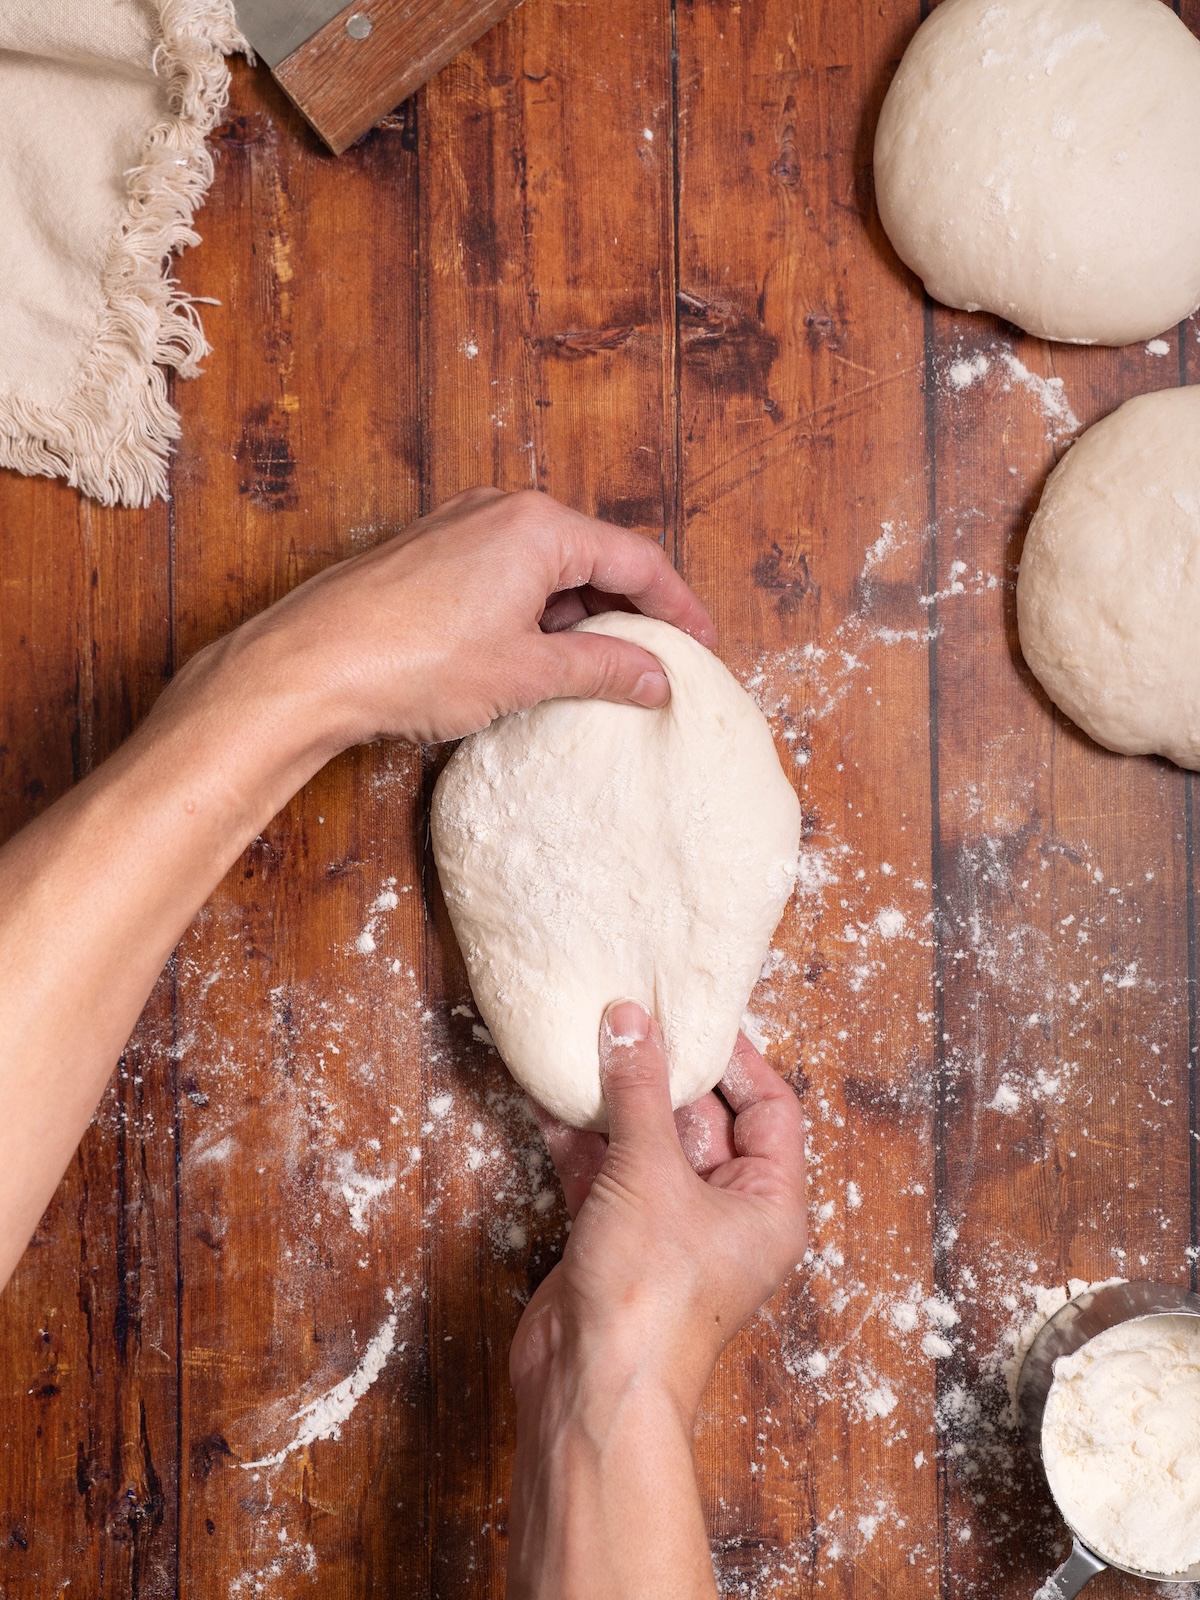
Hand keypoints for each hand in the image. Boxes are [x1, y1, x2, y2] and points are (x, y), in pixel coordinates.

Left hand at [173, 487, 715, 753]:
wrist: (308, 666)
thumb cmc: (413, 662)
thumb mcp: (527, 673)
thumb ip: (603, 670)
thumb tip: (655, 678)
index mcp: (539, 526)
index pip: (636, 559)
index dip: (677, 607)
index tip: (701, 646)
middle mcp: (501, 511)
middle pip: (593, 556)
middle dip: (628, 611)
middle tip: (655, 662)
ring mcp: (461, 528)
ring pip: (546, 566)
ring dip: (578, 615)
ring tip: (595, 670)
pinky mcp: (429, 555)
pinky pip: (505, 573)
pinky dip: (534, 612)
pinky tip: (531, 658)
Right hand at [505, 1003, 806, 1599]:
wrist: (593, 1390)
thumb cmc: (650, 1298)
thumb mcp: (650, 1173)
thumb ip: (640, 1091)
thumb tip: (630, 1022)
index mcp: (769, 1203)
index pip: (771, 1108)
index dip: (737, 1057)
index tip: (696, 1013)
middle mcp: (725, 1214)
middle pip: (705, 1120)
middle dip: (666, 1070)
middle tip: (632, 1014)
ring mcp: (668, 1228)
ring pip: (648, 1144)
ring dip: (617, 1099)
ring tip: (589, 1040)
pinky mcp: (616, 1240)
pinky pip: (604, 1172)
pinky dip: (581, 1137)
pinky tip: (552, 1095)